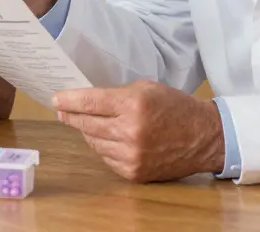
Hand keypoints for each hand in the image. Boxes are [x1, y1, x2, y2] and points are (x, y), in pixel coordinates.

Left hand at [53, 80, 224, 182]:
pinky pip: (105, 158)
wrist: (203, 137)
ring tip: (86, 123)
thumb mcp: (146, 88)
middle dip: (71, 116)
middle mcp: (130, 132)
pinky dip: (102, 147)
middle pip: (86, 124)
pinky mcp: (134, 172)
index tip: (55, 99)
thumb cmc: (175, 107)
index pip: (90, 102)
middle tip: (62, 110)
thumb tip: (85, 100)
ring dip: (87, 131)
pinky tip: (106, 138)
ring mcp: (131, 155)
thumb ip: (116, 93)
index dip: (68, 101)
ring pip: (93, 142)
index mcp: (134, 105)